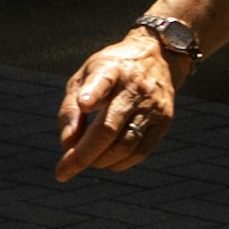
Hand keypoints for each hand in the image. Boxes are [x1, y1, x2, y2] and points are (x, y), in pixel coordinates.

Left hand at [56, 34, 183, 177]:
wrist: (158, 57)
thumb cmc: (111, 72)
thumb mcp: (85, 76)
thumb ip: (71, 108)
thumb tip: (67, 144)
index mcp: (111, 69)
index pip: (103, 81)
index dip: (93, 94)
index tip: (84, 104)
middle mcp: (135, 87)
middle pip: (108, 128)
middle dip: (83, 155)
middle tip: (63, 171)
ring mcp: (152, 105)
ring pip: (125, 146)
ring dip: (100, 161)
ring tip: (86, 161)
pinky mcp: (164, 120)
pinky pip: (141, 152)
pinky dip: (120, 163)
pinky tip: (107, 161)